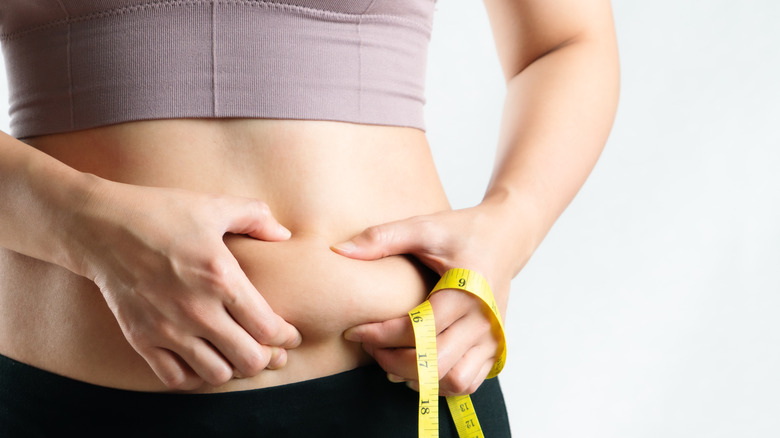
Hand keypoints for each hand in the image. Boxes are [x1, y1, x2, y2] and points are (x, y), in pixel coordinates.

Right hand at [71, 180, 301, 389]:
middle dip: (267, 358)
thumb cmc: (161, 212)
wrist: (100, 227)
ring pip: (216, 375)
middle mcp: (197, 310)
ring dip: (232, 368)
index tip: (289, 334)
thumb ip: (256, 217)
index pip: (268, 328)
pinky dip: (194, 375)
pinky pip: (176, 378)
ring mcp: (168, 328)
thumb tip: (284, 235)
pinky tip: (201, 357)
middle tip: (269, 350)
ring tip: (235, 353)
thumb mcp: (214, 205)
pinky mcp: (142, 339)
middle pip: (249, 360)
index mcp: (222, 278)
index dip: (287, 336)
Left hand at [332, 206, 514, 394]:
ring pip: (455, 380)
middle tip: (369, 346)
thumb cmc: (461, 232)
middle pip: (435, 362)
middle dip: (393, 359)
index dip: (380, 335)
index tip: (354, 331)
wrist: (505, 238)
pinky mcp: (494, 347)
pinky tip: (417, 367)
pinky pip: (468, 382)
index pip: (419, 328)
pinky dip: (440, 384)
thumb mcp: (423, 227)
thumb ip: (381, 238)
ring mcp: (492, 337)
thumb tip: (338, 251)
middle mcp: (484, 319)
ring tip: (392, 360)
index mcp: (467, 289)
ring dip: (419, 378)